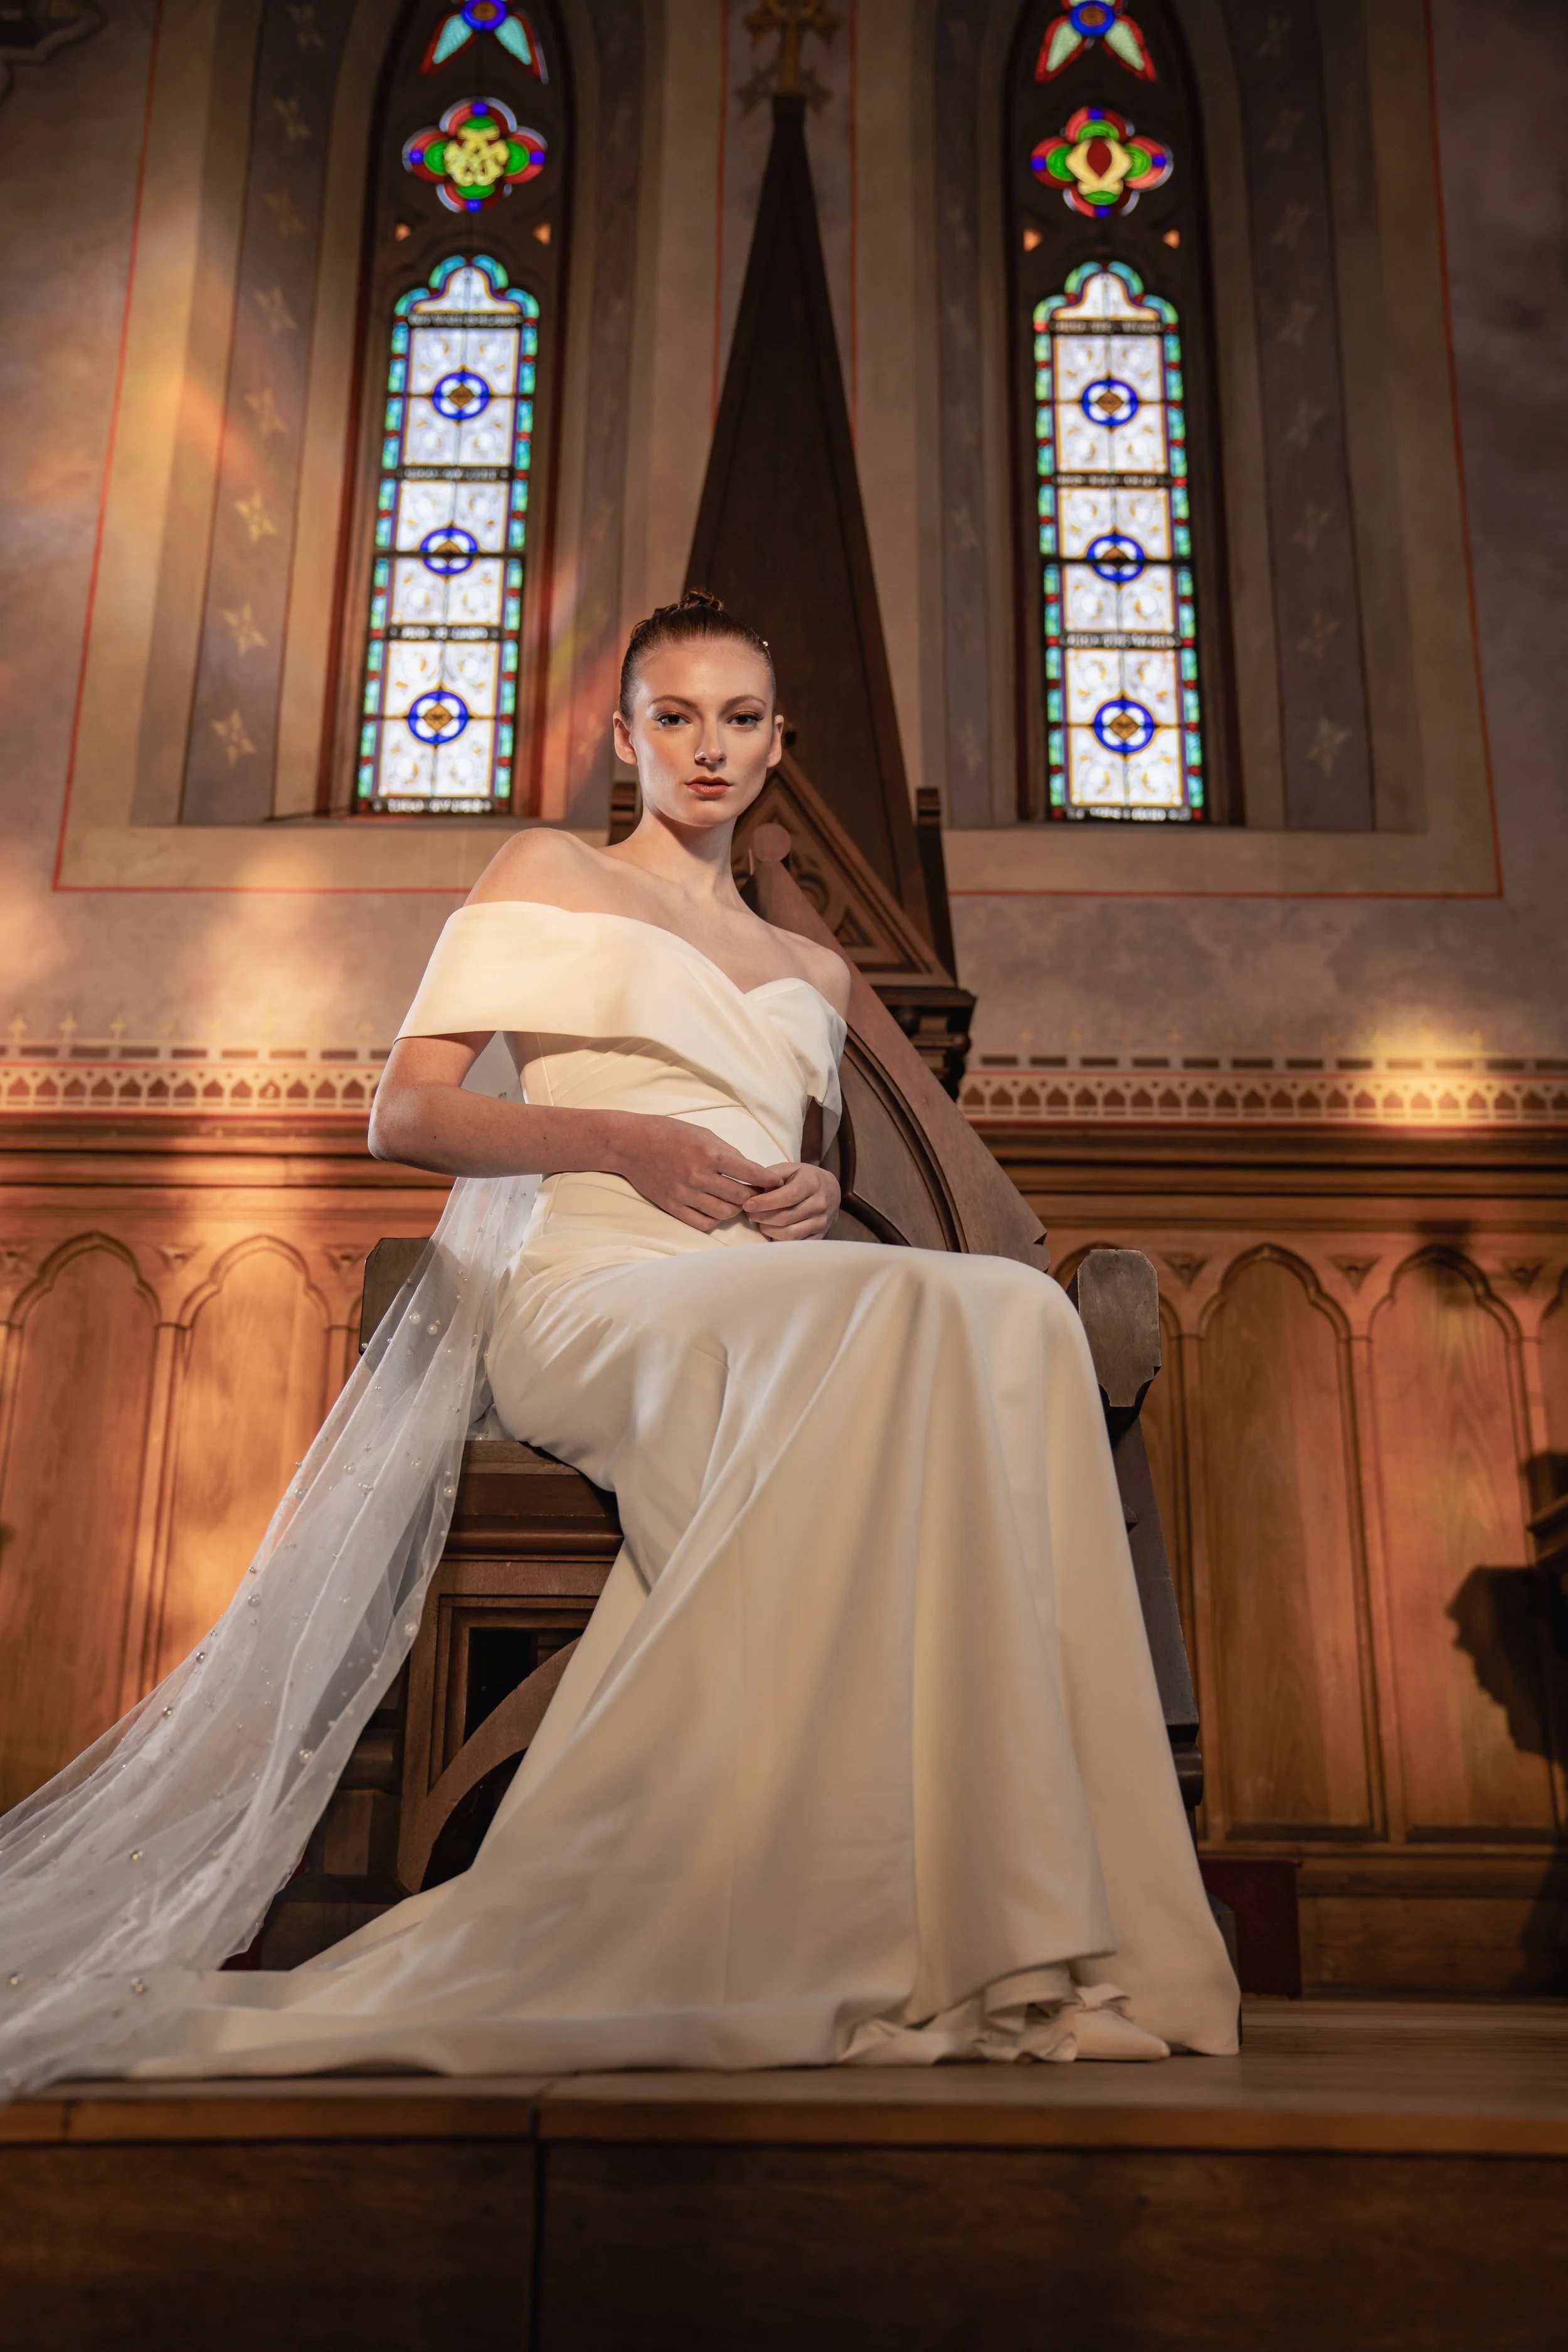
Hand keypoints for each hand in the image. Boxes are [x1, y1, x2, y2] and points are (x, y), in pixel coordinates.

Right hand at [615, 1116, 773, 1232]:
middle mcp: (699, 1175)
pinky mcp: (672, 1206)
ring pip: (724, 1213)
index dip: (768, 1180)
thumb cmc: (669, 1133)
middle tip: (757, 1194)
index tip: (776, 1182)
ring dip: (736, 1210)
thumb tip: (750, 1170)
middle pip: (741, 1197)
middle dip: (754, 1197)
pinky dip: (714, 1220)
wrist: (630, 1144)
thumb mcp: (703, 1133)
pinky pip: (702, 1223)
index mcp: (710, 1153)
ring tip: (736, 1203)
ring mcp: (685, 1193)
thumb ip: (727, 1152)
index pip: (750, 1173)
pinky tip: (716, 1211)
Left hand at [742, 1161, 840, 1241]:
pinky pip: (796, 1243)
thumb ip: (771, 1176)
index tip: (748, 1205)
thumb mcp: (790, 1169)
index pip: (787, 1196)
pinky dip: (780, 1240)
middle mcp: (820, 1203)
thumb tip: (752, 1190)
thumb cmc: (804, 1178)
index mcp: (812, 1183)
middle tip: (751, 1214)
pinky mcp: (820, 1235)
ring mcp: (821, 1222)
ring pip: (790, 1233)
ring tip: (761, 1223)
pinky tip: (772, 1232)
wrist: (831, 1190)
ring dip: (769, 1230)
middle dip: (762, 1217)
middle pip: (786, 1217)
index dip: (766, 1202)